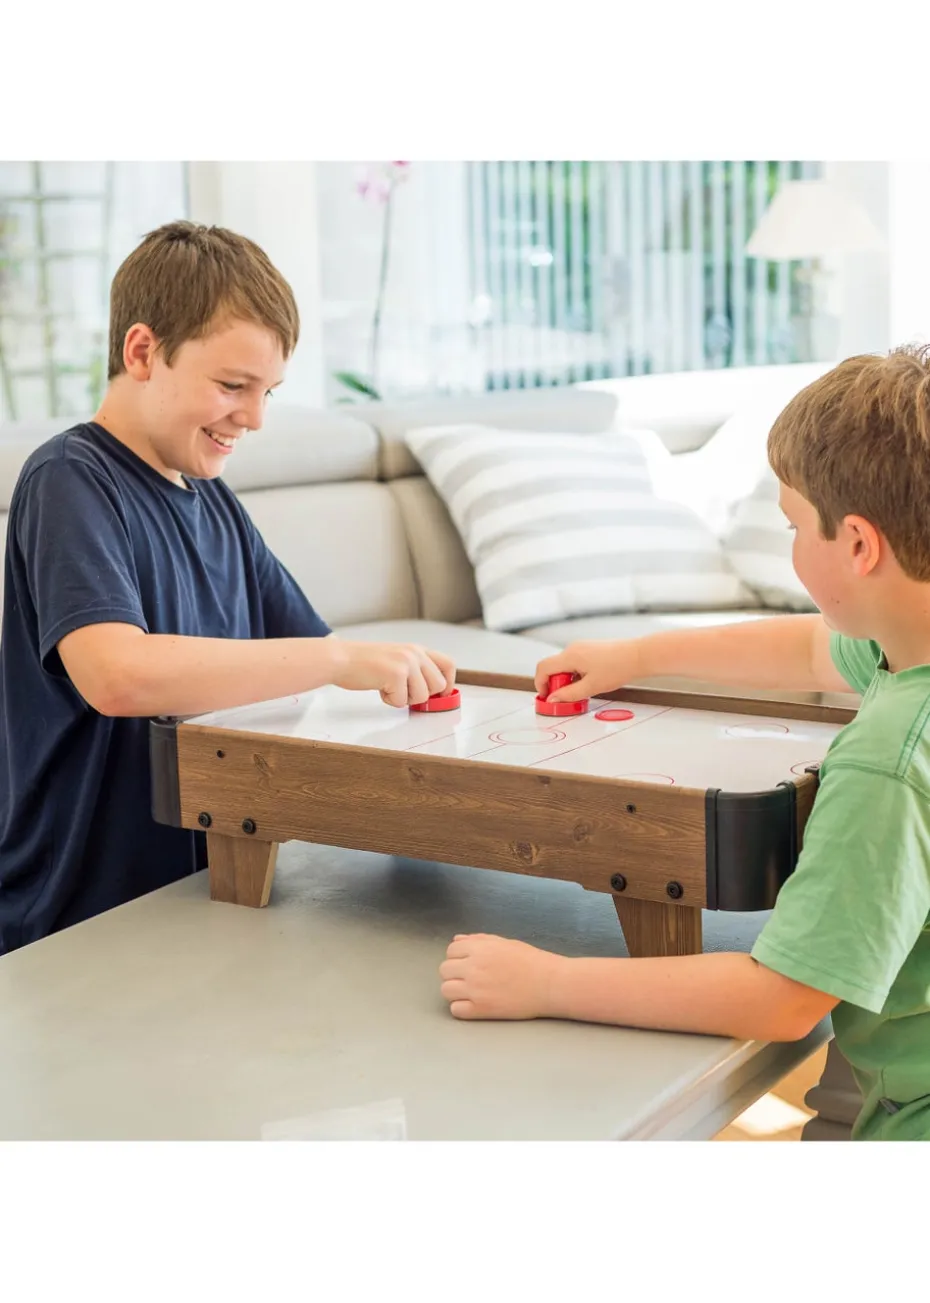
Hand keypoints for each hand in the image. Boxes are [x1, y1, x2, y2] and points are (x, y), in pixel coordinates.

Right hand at [331, 641, 455, 706]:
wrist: (341, 659)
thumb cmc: (363, 662)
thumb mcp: (396, 658)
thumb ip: (415, 669)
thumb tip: (433, 689)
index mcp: (416, 649)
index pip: (448, 664)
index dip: (449, 682)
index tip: (441, 694)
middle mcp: (415, 653)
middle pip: (438, 686)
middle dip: (421, 695)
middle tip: (402, 691)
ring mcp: (406, 663)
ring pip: (422, 696)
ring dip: (404, 699)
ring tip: (387, 687)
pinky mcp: (396, 674)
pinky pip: (402, 701)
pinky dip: (390, 701)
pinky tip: (379, 688)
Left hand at [439, 933, 564, 1019]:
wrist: (550, 984)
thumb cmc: (532, 961)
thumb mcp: (505, 943)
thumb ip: (478, 940)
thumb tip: (457, 940)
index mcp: (480, 949)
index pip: (451, 951)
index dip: (458, 957)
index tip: (469, 963)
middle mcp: (474, 967)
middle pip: (444, 970)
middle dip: (455, 973)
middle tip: (471, 978)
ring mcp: (476, 990)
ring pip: (446, 990)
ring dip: (455, 991)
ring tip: (472, 992)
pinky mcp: (481, 1010)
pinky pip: (456, 1010)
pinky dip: (462, 1008)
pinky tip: (475, 1005)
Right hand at [535, 639, 643, 702]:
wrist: (638, 656)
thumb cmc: (618, 668)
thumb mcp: (591, 687)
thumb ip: (568, 694)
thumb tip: (553, 699)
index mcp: (570, 656)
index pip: (543, 668)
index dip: (540, 684)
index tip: (546, 696)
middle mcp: (572, 648)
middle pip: (552, 667)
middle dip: (555, 683)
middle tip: (566, 697)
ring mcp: (581, 647)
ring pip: (563, 665)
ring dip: (566, 679)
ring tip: (582, 690)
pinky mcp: (589, 649)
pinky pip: (574, 662)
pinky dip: (575, 674)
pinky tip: (589, 682)